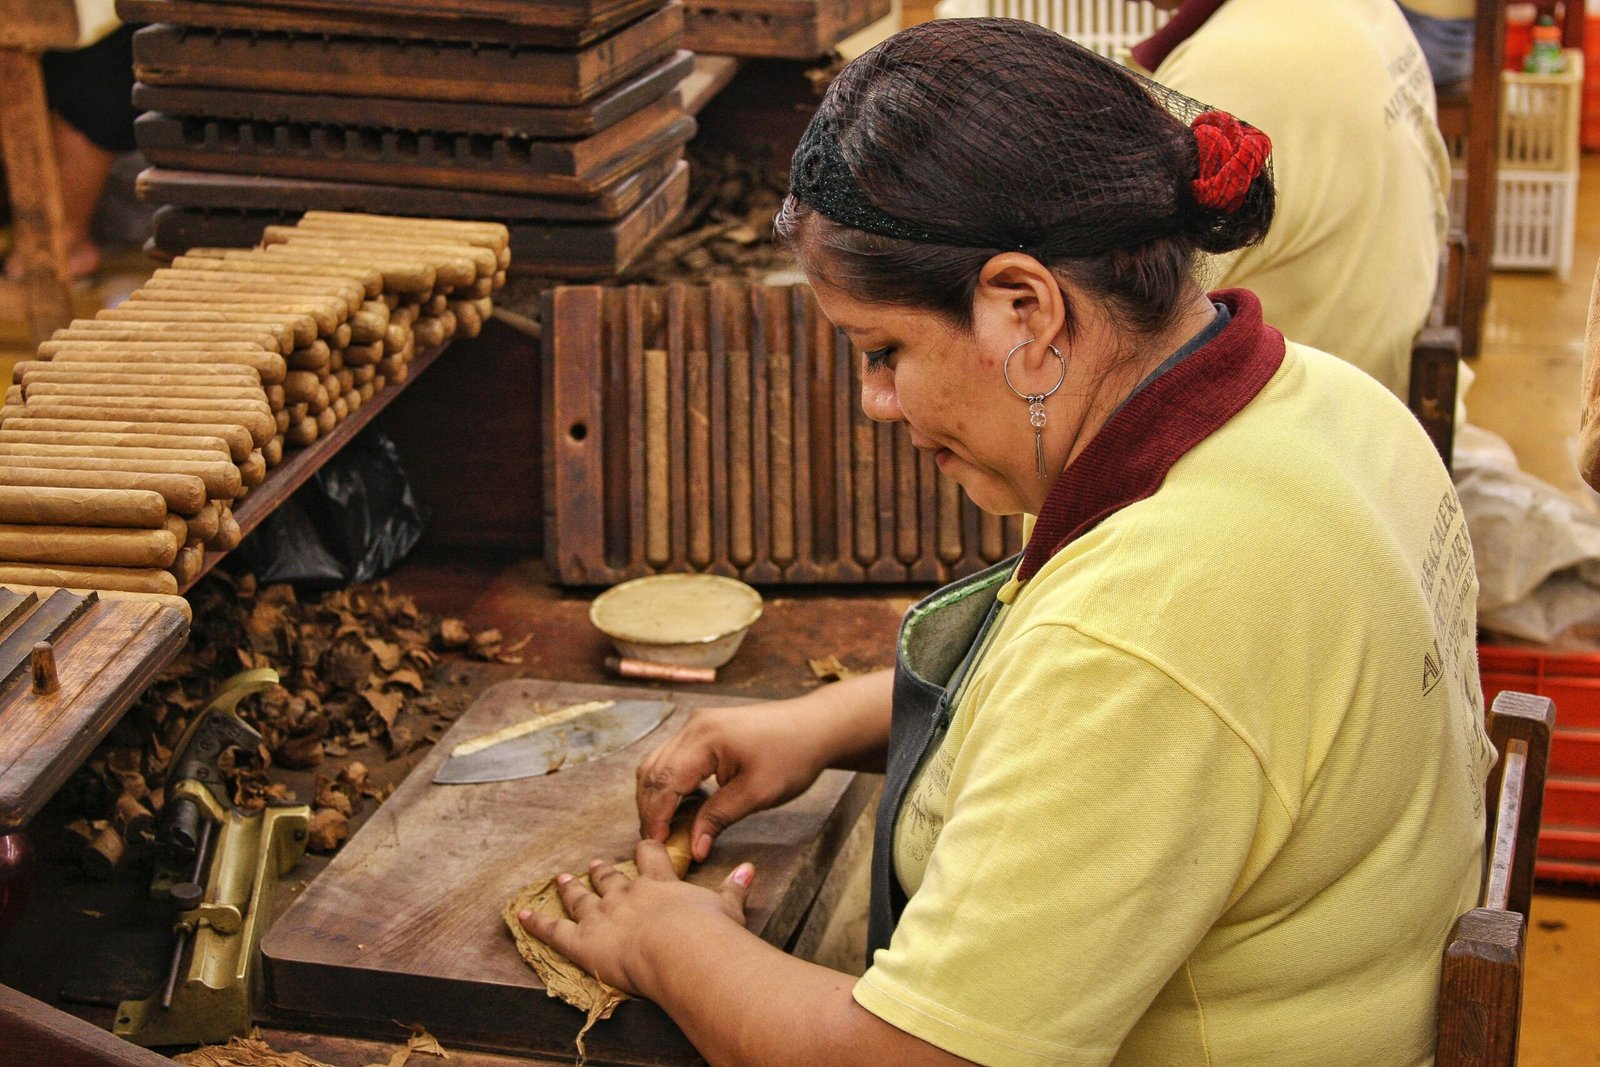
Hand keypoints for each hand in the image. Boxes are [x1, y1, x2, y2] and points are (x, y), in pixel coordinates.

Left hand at [517, 839, 754, 995]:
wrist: (684, 950)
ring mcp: (603, 916)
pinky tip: (522, 914)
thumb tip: (749, 869)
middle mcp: (628, 894)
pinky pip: (554, 931)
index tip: (640, 845)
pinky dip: (536, 923)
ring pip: (583, 898)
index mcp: (660, 884)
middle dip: (602, 871)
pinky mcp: (584, 941)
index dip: (643, 851)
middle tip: (595, 863)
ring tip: (563, 879)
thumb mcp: (728, 907)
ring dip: (572, 889)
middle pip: (612, 877)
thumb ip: (734, 888)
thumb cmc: (710, 933)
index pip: (649, 858)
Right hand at [636, 701, 830, 861]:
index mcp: (705, 738)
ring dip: (655, 795)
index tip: (656, 844)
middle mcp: (693, 726)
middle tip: (656, 841)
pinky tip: (678, 804)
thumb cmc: (792, 756)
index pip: (664, 781)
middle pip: (652, 770)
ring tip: (663, 826)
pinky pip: (672, 756)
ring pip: (657, 762)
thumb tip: (693, 848)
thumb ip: (718, 818)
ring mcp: (697, 724)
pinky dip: (667, 781)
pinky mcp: (703, 728)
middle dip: (649, 808)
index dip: (655, 816)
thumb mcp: (757, 793)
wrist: (815, 727)